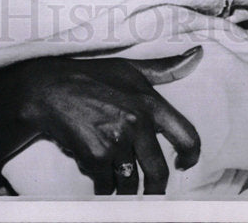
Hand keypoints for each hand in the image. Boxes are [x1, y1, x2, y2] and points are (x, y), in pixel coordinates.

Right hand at [18, 50, 202, 194]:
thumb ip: (165, 68)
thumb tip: (197, 55)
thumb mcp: (131, 68)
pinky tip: (94, 166)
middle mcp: (137, 123)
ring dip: (124, 185)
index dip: (190, 156)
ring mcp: (116, 141)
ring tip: (114, 173)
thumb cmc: (92, 76)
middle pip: (159, 172)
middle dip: (155, 188)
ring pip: (131, 182)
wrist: (50, 89)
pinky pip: (106, 184)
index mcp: (151, 102)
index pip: (187, 136)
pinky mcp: (96, 157)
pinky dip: (101, 182)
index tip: (184, 164)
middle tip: (150, 192)